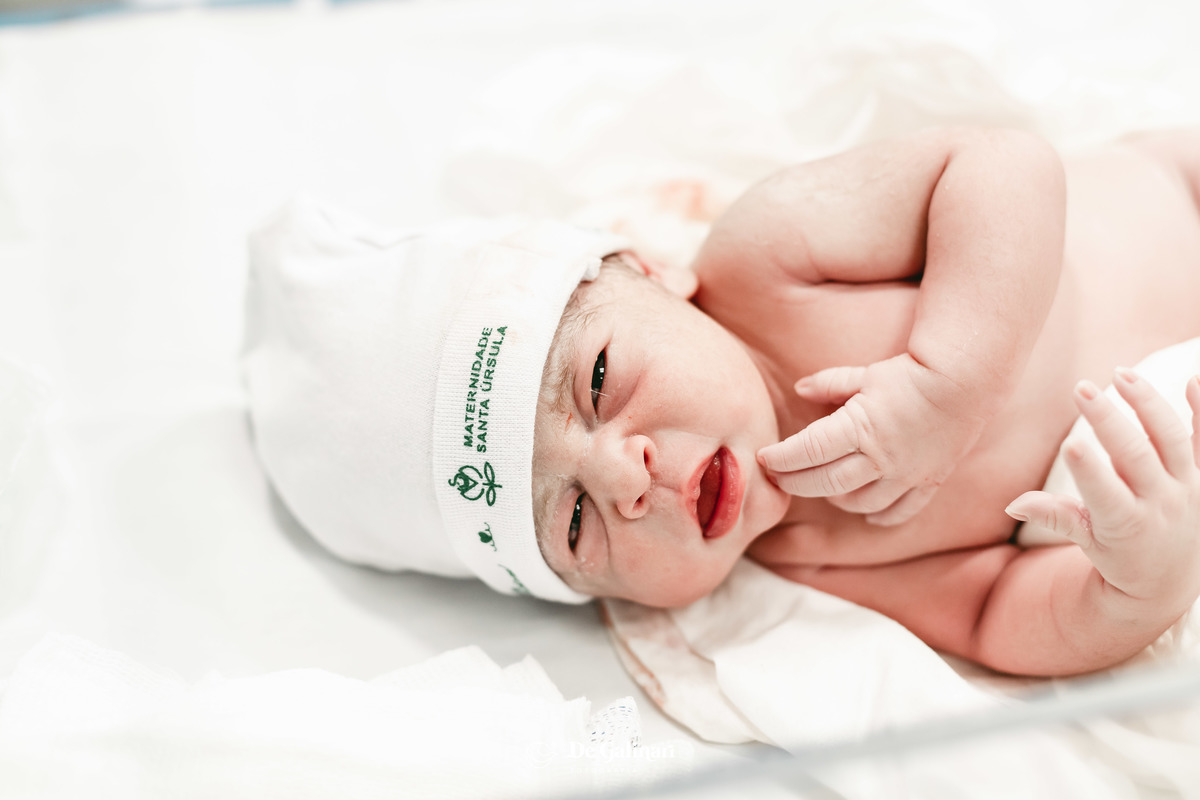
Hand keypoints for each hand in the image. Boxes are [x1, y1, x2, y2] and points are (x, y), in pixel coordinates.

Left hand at [757, 353, 986, 524]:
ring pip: (858, 502)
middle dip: (796, 482)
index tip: (764, 457)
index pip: (808, 451)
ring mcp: (905, 475)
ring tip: (818, 486)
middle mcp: (881, 458)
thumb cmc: (910, 373)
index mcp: (860, 428)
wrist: (967, 381)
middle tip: (778, 477)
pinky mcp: (927, 482)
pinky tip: (864, 512)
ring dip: (833, 498)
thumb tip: (799, 389)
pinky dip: (878, 515)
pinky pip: (899, 511)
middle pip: (825, 482)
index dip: (782, 458)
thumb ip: (829, 384)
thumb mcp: (864, 373)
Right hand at [1005, 370, 1199, 612]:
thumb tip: (1013, 504)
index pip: (1105, 493)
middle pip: (1135, 456)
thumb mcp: (1086, 542)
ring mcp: (1189, 487)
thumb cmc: (1120, 556)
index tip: (1070, 443)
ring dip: (1147, 403)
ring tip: (1121, 374)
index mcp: (1126, 524)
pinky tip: (1192, 377)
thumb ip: (1054, 516)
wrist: (1171, 578)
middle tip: (1081, 388)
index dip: (1088, 470)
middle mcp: (1162, 503)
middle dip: (1107, 420)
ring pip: (1171, 438)